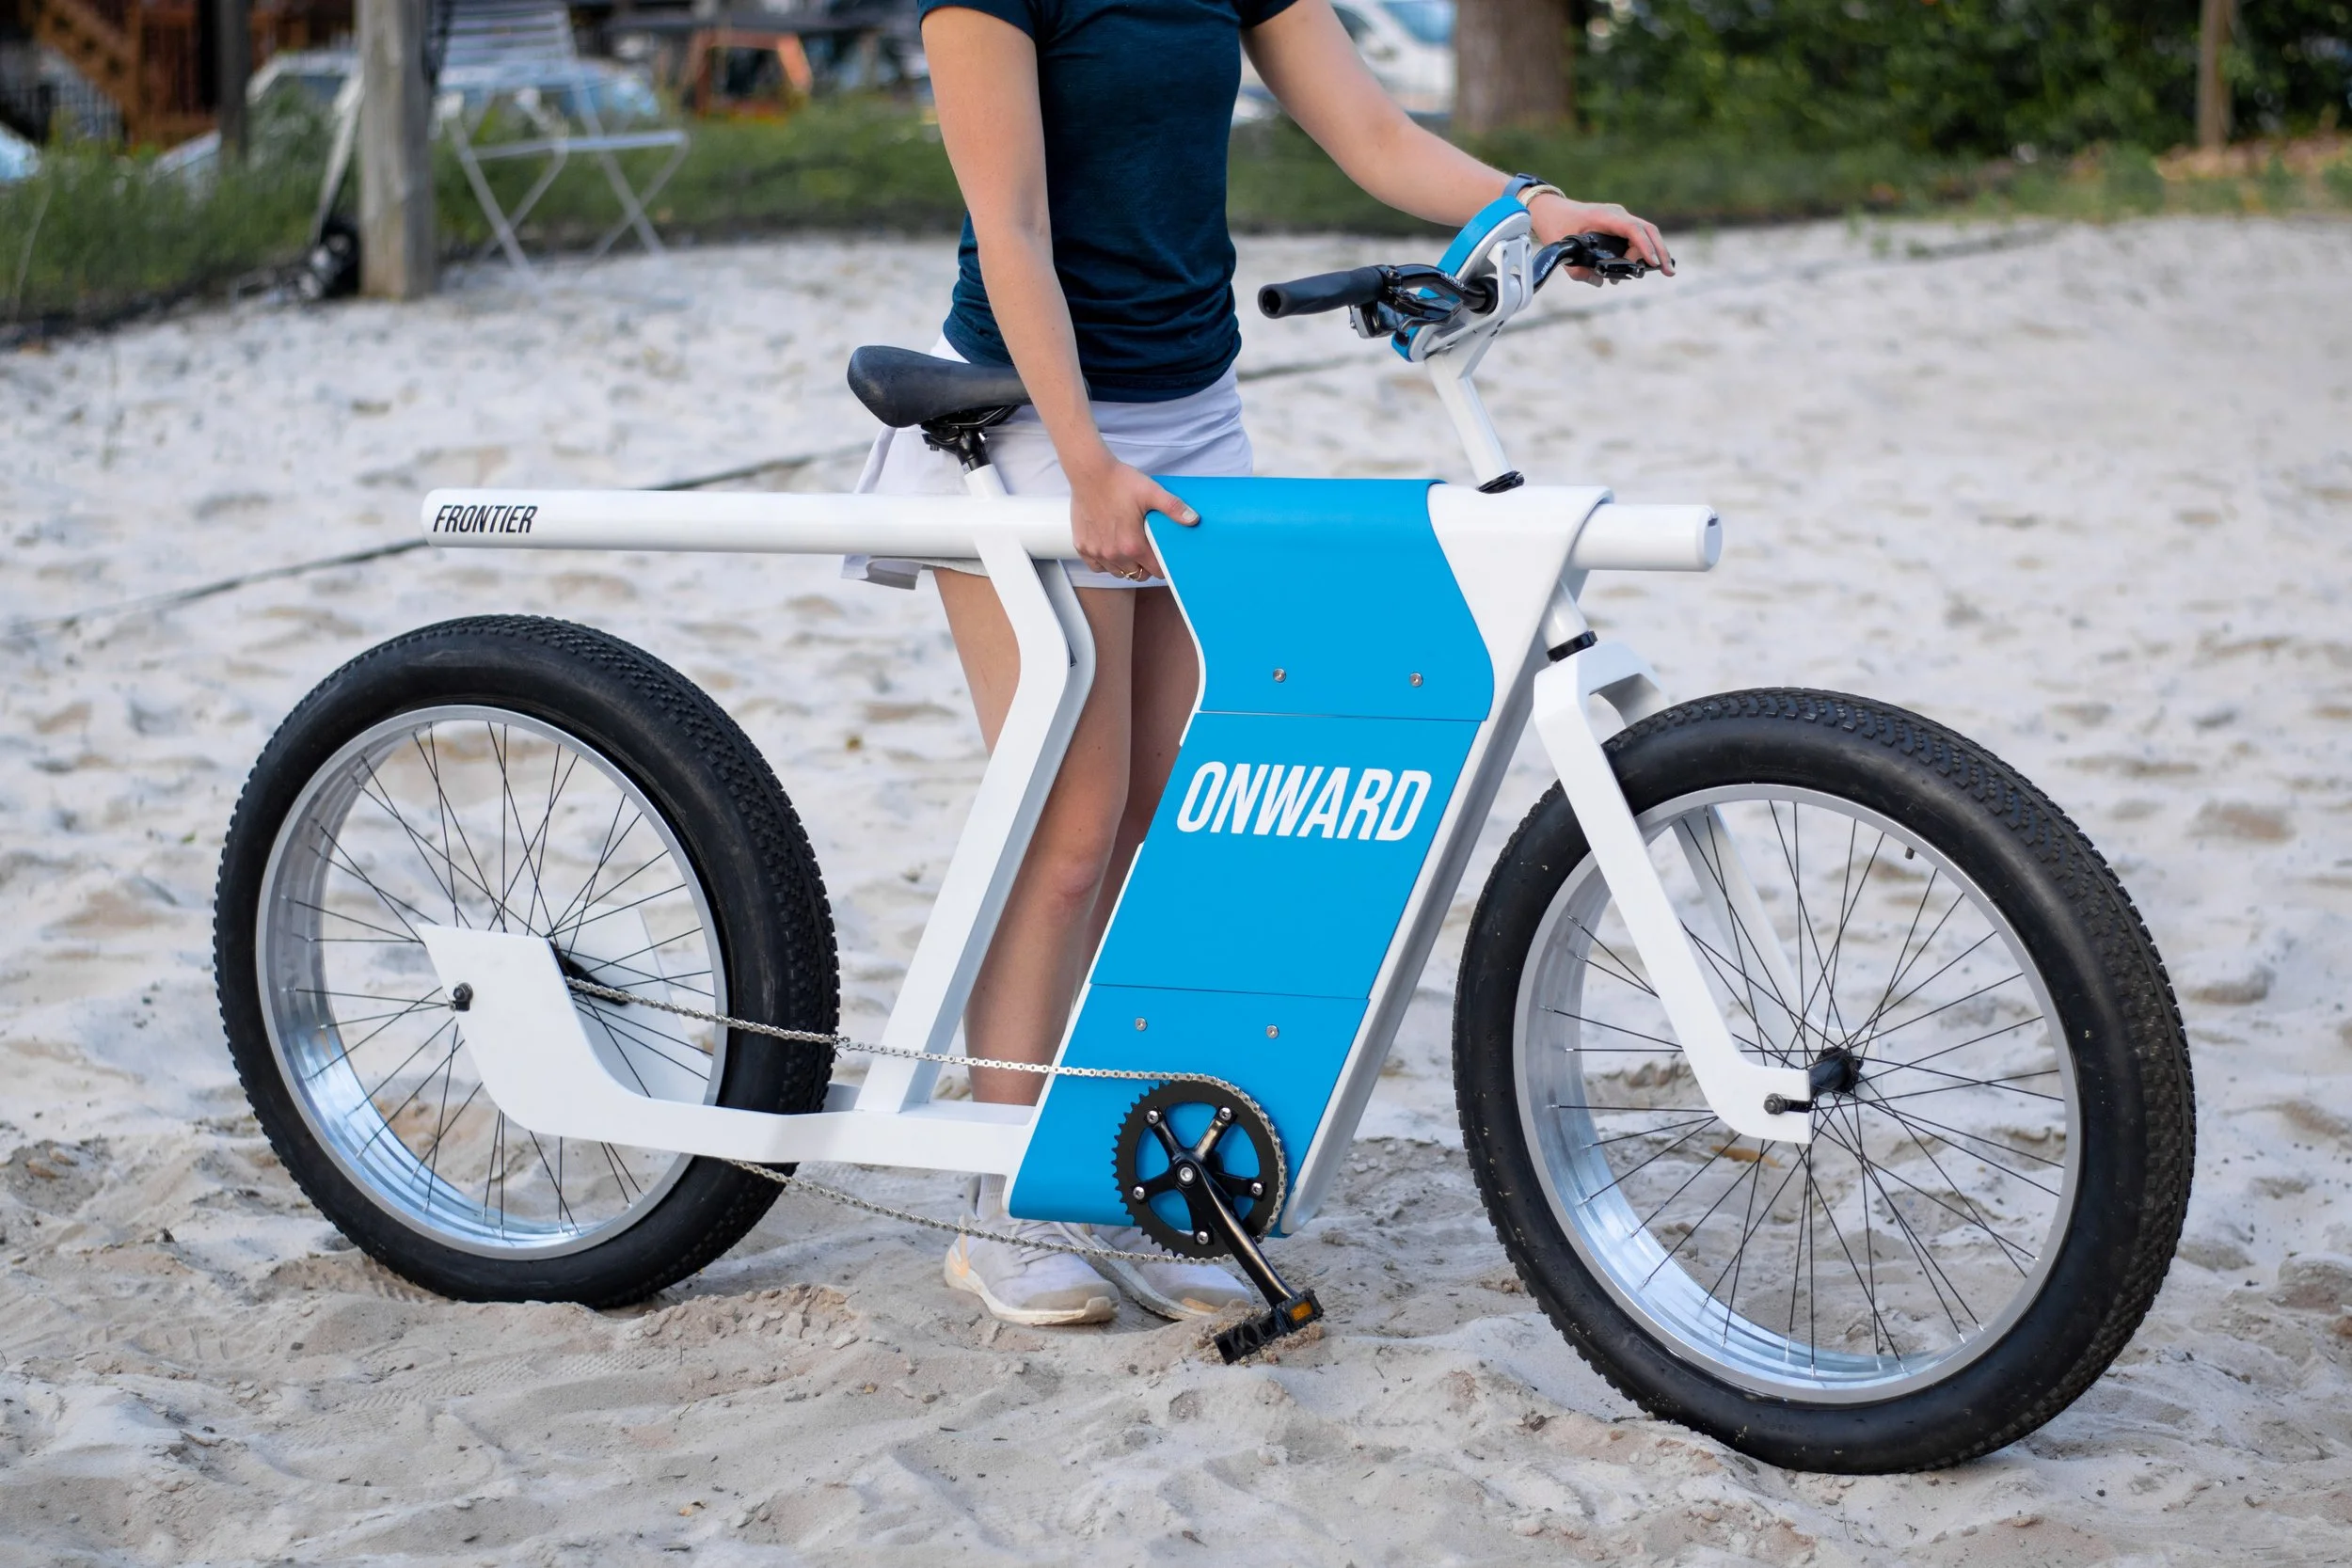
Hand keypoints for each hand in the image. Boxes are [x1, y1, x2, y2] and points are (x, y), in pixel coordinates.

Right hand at [1067, 450, 1197, 580]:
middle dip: (1145, 567)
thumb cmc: (1120, 481)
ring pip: (1117, 572)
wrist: (1089, 472)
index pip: (1155, 571)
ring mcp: (1096, 552)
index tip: (1163, 556)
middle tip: (1147, 552)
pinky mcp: (1082, 546)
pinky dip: (1105, 563)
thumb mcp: (1152, 492)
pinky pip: (1096, 567)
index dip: (1163, 566)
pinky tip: (1110, 550)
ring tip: (1130, 550)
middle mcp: (1114, 554)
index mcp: (1133, 545)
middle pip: (1137, 575)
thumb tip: (1194, 519)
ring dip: (1126, 566)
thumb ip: (1174, 507)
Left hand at [1525, 195, 1673, 284]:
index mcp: (1604, 216)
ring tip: (1660, 272)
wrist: (1552, 210)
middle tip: (1669, 272)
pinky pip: (1637, 237)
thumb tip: (1600, 281)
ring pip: (1645, 234)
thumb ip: (1578, 271)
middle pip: (1647, 230)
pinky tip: (1643, 268)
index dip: (1644, 245)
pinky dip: (1643, 252)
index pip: (1632, 228)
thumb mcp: (1563, 250)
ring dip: (1653, 253)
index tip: (1652, 262)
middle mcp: (1617, 215)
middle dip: (1660, 251)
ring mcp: (1620, 219)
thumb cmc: (1557, 226)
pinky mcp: (1619, 226)